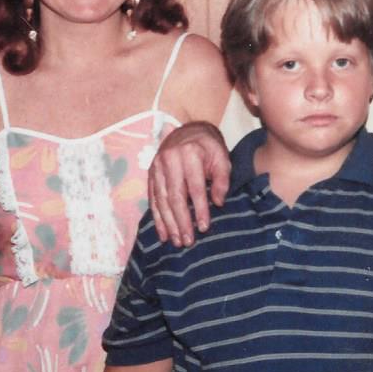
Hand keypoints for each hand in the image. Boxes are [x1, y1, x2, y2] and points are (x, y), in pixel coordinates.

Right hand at [148, 121, 230, 246]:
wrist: (188, 130)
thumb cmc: (209, 148)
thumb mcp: (222, 158)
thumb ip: (222, 179)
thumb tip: (218, 203)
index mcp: (190, 154)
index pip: (195, 188)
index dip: (199, 209)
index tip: (203, 228)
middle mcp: (170, 160)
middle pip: (175, 196)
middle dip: (181, 221)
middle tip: (187, 241)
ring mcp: (157, 166)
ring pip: (161, 200)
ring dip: (168, 223)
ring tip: (176, 241)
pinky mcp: (150, 173)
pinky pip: (152, 198)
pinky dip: (158, 217)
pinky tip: (163, 233)